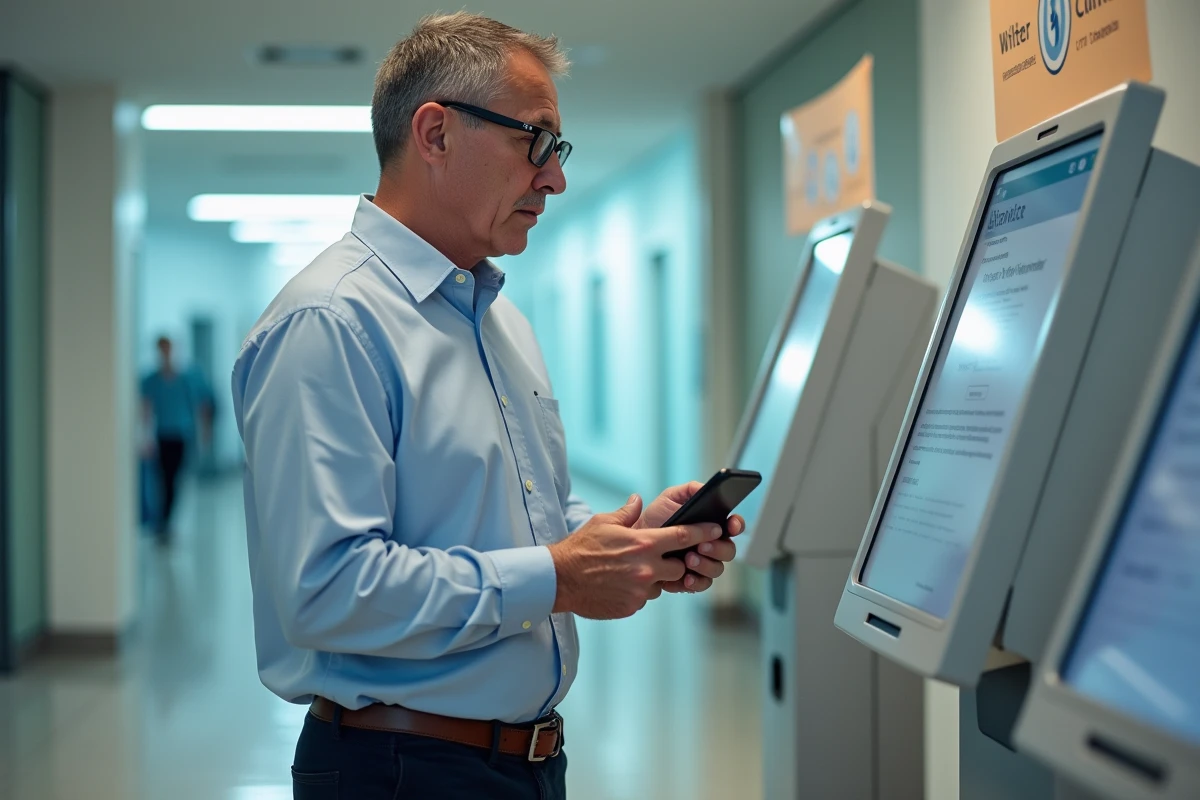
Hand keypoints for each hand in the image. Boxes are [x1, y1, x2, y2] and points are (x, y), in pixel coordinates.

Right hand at [548, 494, 724, 619]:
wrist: (560, 579)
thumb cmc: (581, 548)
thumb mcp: (603, 522)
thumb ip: (626, 513)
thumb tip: (637, 500)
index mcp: (643, 544)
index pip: (683, 537)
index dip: (703, 533)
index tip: (717, 530)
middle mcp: (646, 568)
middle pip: (679, 567)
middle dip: (674, 563)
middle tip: (658, 558)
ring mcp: (640, 590)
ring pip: (660, 584)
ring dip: (653, 579)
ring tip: (630, 571)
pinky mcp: (631, 606)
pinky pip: (643, 598)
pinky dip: (637, 591)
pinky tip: (619, 584)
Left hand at [635, 481, 745, 594]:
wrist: (633, 541)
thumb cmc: (654, 518)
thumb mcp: (670, 498)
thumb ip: (690, 490)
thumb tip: (708, 489)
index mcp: (710, 525)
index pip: (733, 525)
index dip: (737, 525)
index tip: (731, 525)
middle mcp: (711, 545)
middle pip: (729, 550)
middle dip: (718, 548)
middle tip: (702, 545)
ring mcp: (703, 563)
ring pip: (717, 569)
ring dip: (706, 565)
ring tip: (688, 559)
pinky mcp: (691, 580)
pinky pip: (702, 584)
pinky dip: (696, 582)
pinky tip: (686, 578)